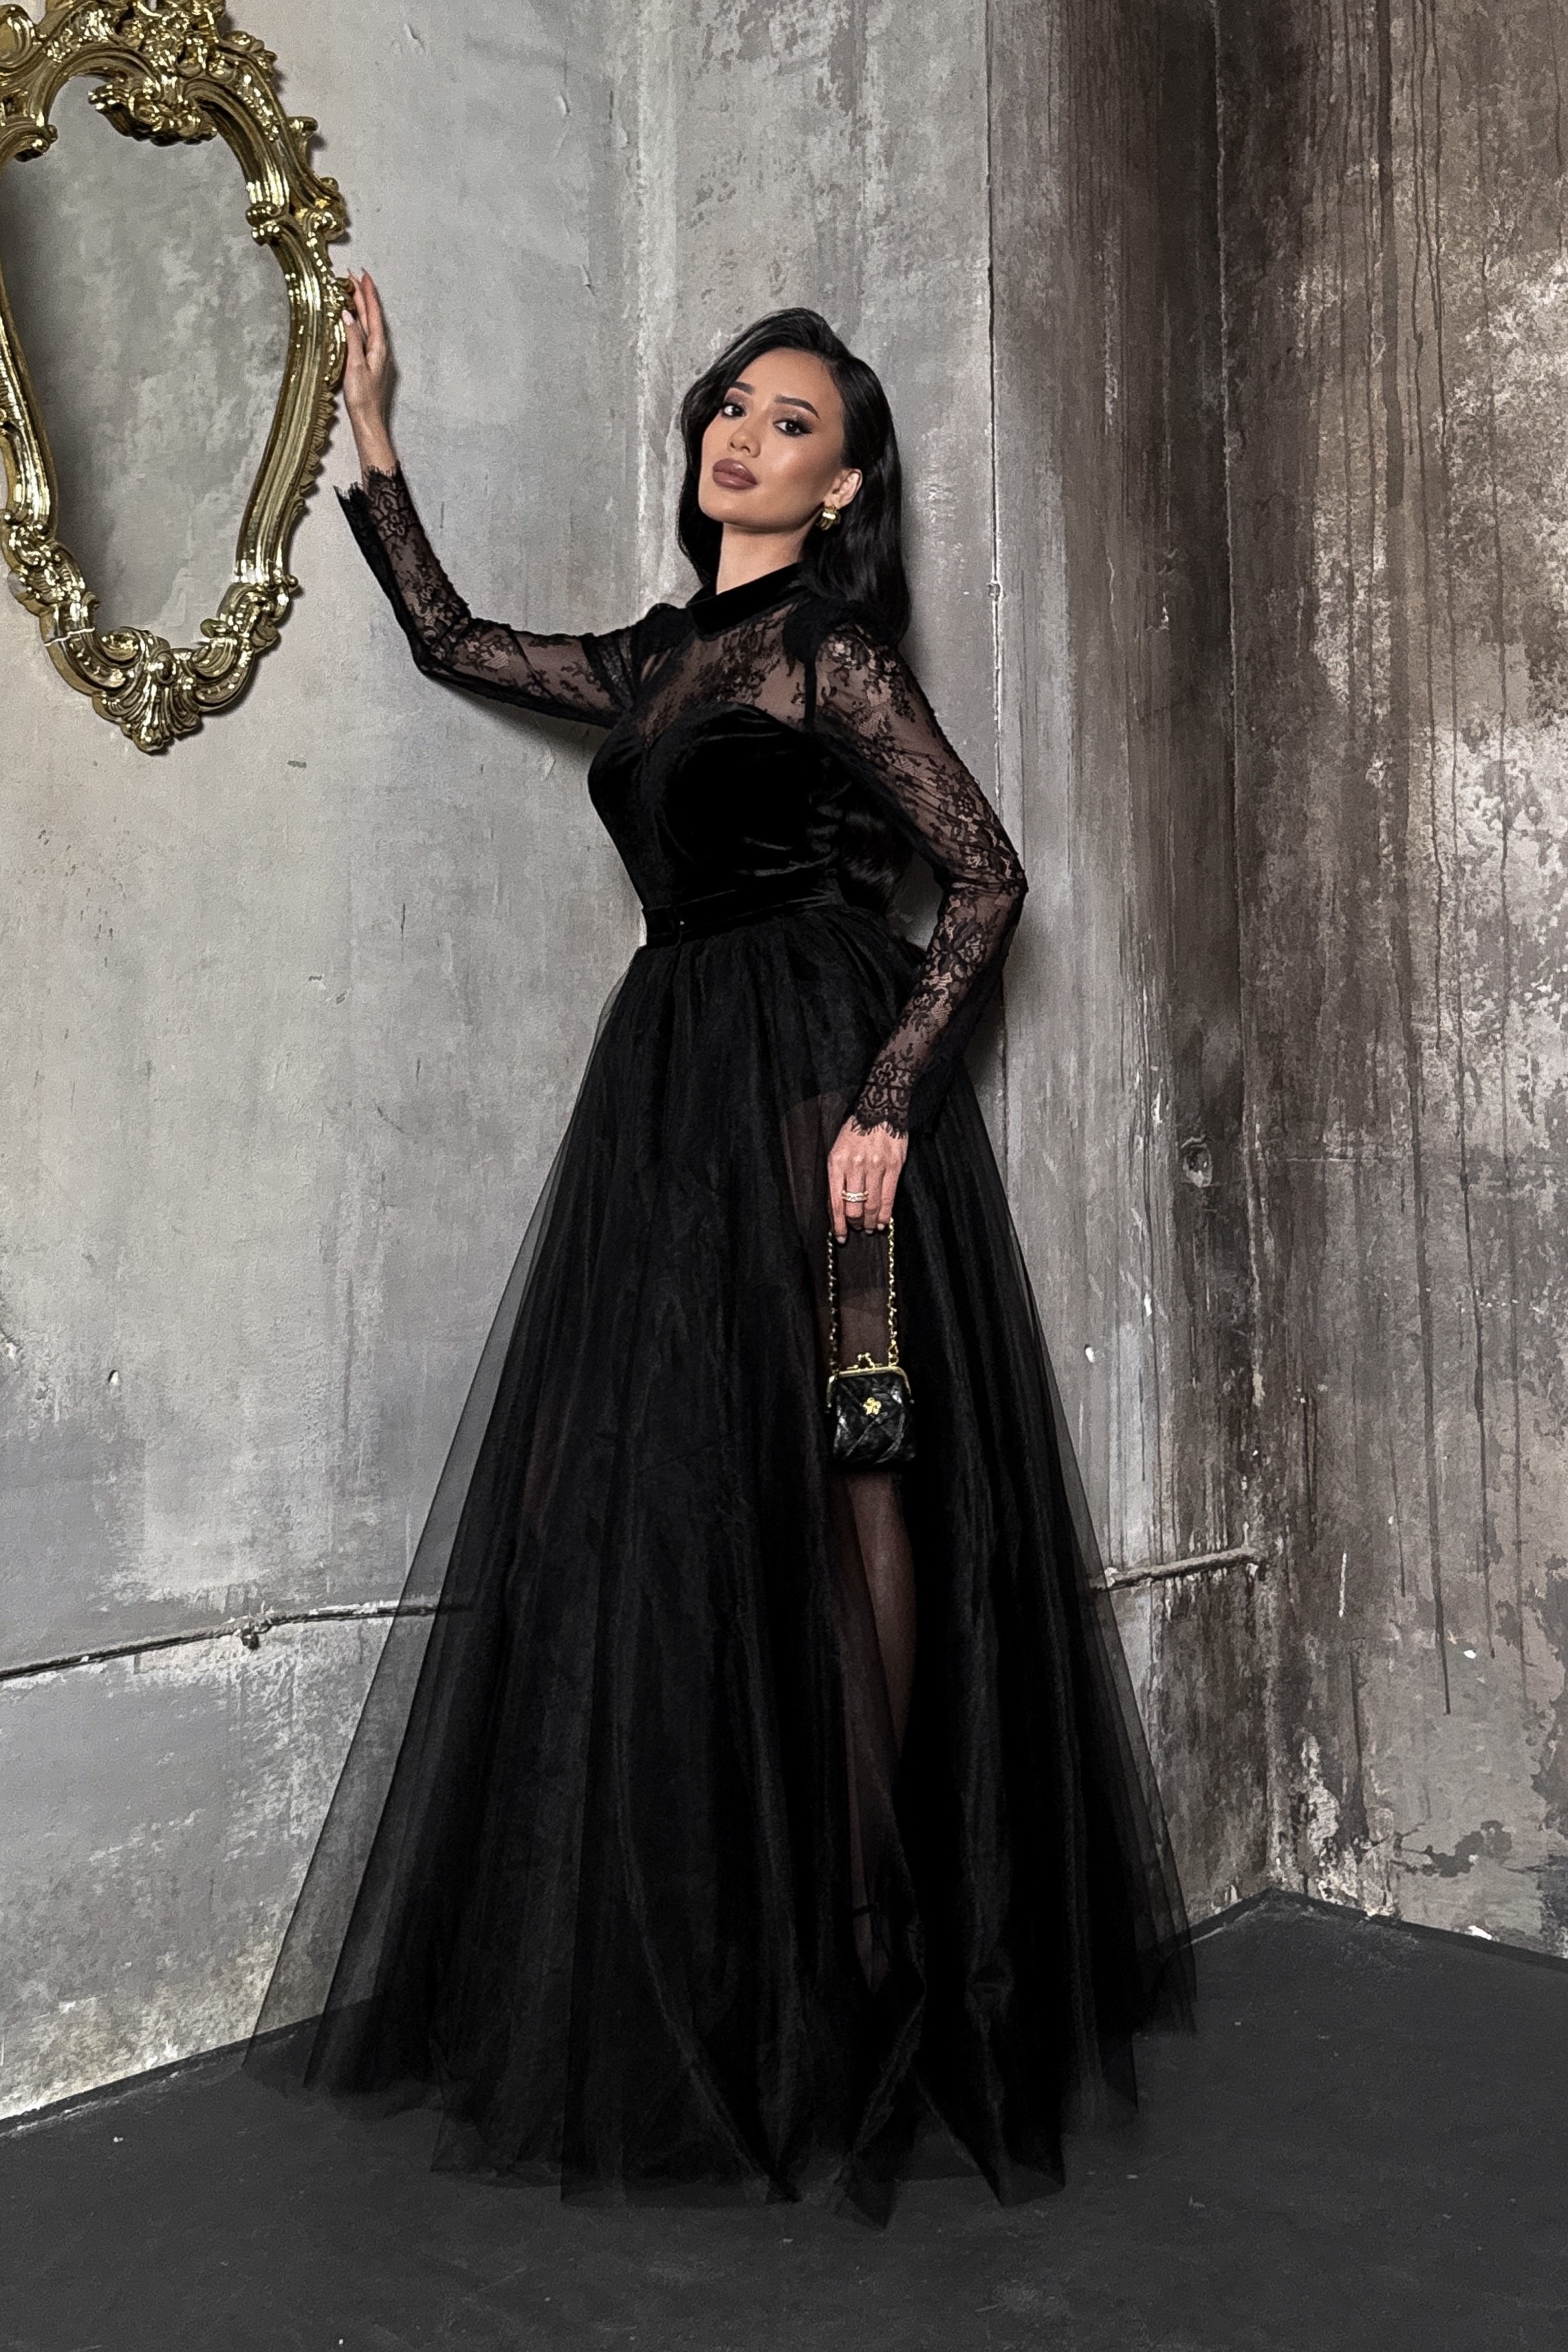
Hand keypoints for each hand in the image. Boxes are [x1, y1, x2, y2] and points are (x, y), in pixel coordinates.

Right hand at [342, 268, 396, 475]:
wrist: (369, 421)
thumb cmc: (363, 398)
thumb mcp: (355, 365)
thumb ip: (352, 338)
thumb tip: (347, 314)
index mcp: (378, 348)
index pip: (373, 313)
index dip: (368, 293)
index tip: (362, 275)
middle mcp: (380, 350)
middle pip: (371, 317)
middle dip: (362, 296)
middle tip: (352, 278)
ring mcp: (375, 357)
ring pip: (367, 325)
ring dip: (360, 308)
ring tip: (351, 292)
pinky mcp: (369, 364)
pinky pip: (364, 336)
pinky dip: (358, 323)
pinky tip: (352, 322)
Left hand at [827, 1116, 907, 1239]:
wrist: (879, 1109)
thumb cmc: (855, 1130)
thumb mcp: (838, 1149)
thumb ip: (838, 1175)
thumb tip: (838, 1204)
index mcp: (837, 1162)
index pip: (836, 1201)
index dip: (838, 1223)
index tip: (840, 1236)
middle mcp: (855, 1166)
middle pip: (854, 1206)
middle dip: (854, 1223)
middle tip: (856, 1228)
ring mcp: (875, 1167)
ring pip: (872, 1204)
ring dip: (870, 1221)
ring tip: (869, 1228)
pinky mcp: (893, 1167)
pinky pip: (889, 1197)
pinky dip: (885, 1213)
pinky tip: (883, 1222)